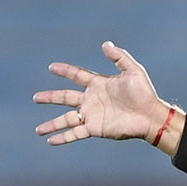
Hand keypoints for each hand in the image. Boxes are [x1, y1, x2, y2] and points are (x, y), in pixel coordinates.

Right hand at [33, 41, 177, 145]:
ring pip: (66, 119)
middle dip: (50, 98)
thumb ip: (119, 57)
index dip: (65, 71)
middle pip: (65, 97)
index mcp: (98, 84)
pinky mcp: (95, 129)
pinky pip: (75, 133)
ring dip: (52, 124)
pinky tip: (51, 141)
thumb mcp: (132, 70)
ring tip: (38, 130)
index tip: (52, 67)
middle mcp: (92, 100)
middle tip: (35, 98)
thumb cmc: (144, 93)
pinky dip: (63, 137)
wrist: (150, 115)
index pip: (76, 75)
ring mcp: (92, 115)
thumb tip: (105, 44)